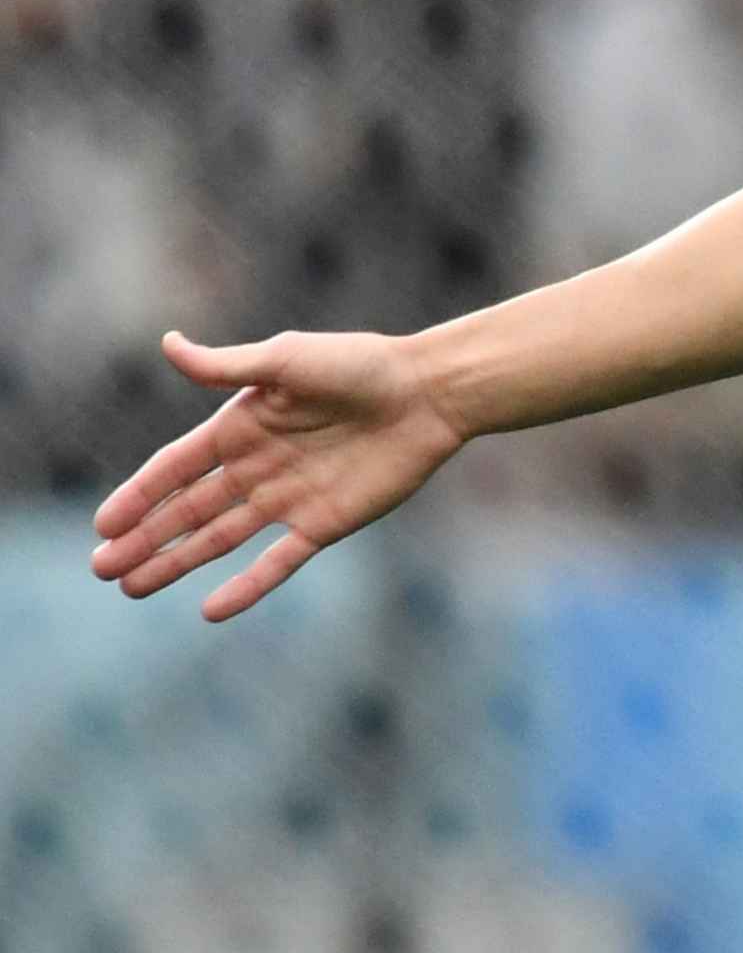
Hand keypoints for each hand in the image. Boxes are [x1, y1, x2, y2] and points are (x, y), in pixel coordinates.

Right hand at [90, 330, 464, 619]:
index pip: (175, 468)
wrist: (430, 393)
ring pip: (219, 538)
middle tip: (102, 569)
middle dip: (143, 539)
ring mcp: (289, 498)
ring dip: (177, 562)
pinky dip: (246, 586)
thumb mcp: (288, 361)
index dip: (138, 495)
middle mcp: (258, 466)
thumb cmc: (361, 365)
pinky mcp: (324, 523)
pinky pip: (278, 561)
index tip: (103, 526)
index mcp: (241, 427)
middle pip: (187, 510)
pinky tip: (211, 609)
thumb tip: (168, 343)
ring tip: (133, 587)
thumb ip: (229, 366)